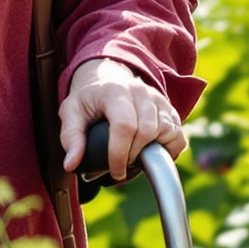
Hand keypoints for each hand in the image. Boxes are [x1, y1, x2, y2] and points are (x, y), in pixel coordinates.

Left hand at [60, 57, 187, 183]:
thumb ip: (70, 137)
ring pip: (165, 134)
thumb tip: (71, 165)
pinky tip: (149, 151)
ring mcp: (159, 100)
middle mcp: (141, 92)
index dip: (120, 154)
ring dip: (149, 153)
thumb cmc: (89, 98)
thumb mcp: (71, 112)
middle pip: (146, 132)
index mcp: (115, 91)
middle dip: (133, 156)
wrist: (109, 76)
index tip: (114, 171)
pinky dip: (167, 150)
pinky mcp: (171, 110)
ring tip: (131, 156)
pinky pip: (178, 137)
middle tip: (120, 165)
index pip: (125, 126)